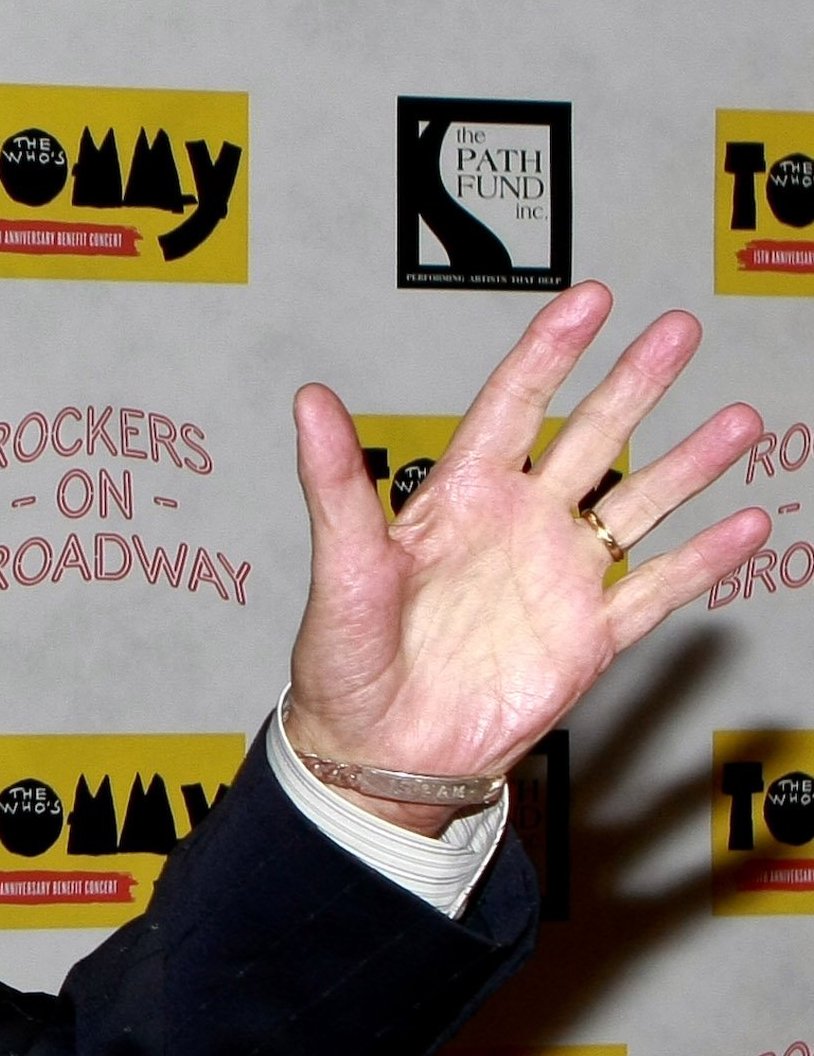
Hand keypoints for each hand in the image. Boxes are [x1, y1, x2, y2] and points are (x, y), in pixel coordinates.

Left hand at [288, 282, 770, 833]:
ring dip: (689, 463)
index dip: (550, 352)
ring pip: (636, 504)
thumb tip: (309, 402)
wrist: (376, 755)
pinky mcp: (587, 637)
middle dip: (635, 384)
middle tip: (679, 331)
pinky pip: (656, 590)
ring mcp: (557, 578)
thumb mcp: (340, 568)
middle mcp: (516, 527)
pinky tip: (745, 525)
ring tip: (738, 418)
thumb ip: (334, 484)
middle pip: (590, 438)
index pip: (512, 407)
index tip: (590, 301)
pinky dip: (703, 561)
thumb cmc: (343, 665)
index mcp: (457, 501)